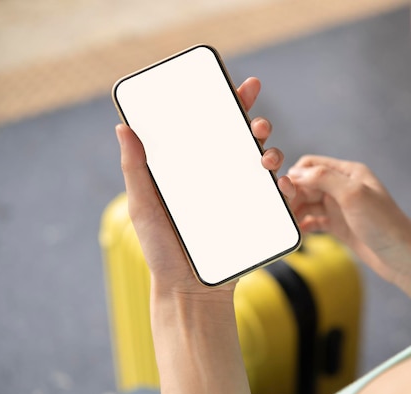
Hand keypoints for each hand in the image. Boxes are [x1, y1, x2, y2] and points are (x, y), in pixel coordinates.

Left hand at [116, 77, 290, 296]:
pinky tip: (284, 184)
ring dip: (274, 151)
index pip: (213, 129)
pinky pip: (280, 199)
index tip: (241, 86)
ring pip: (266, 164)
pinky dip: (288, 187)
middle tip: (256, 122)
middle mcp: (221, 178)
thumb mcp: (144, 207)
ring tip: (266, 156)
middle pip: (244, 140)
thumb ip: (136, 169)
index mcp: (195, 169)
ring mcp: (242, 197)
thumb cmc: (162, 250)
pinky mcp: (259, 218)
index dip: (229, 104)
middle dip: (256, 122)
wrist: (189, 290)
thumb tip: (123, 128)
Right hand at [288, 155, 410, 285]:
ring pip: (308, 203)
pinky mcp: (340, 226)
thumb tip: (295, 173)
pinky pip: (314, 221)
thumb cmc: (384, 224)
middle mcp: (343, 187)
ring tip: (287, 223)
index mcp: (349, 173)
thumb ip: (324, 178)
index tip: (284, 191)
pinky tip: (298, 232)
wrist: (402, 257)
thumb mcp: (353, 195)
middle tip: (282, 211)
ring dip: (296, 210)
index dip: (295, 176)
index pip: (312, 165)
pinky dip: (304, 225)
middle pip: (307, 184)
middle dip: (292, 195)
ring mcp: (341, 207)